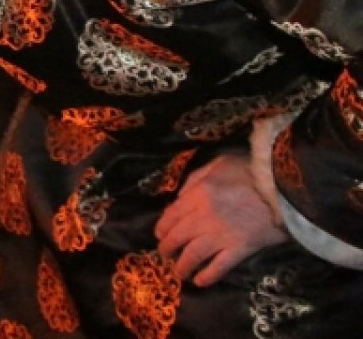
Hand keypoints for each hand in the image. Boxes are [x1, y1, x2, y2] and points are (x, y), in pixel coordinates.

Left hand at [155, 152, 287, 286]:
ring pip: (193, 254)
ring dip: (182, 266)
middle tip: (165, 255)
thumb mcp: (219, 164)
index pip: (172, 214)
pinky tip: (200, 281)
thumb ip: (196, 178)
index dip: (162, 227)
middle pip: (178, 236)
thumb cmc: (252, 172)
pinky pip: (219, 267)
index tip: (159, 235)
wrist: (286, 188)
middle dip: (167, 248)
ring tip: (179, 272)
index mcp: (199, 192)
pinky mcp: (241, 249)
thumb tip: (180, 197)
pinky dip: (207, 276)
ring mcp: (223, 234)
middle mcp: (205, 215)